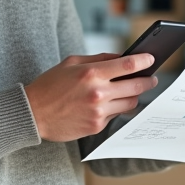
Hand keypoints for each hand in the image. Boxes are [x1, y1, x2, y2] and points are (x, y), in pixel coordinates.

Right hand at [25, 53, 158, 141]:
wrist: (33, 113)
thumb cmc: (50, 85)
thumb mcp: (71, 63)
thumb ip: (99, 59)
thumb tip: (122, 58)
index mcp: (91, 74)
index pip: (128, 65)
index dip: (144, 61)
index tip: (151, 59)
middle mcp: (97, 93)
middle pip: (136, 86)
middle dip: (147, 81)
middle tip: (151, 78)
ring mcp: (98, 112)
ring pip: (130, 103)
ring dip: (133, 96)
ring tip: (132, 90)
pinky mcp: (96, 126)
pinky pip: (115, 116)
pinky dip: (115, 108)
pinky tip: (109, 104)